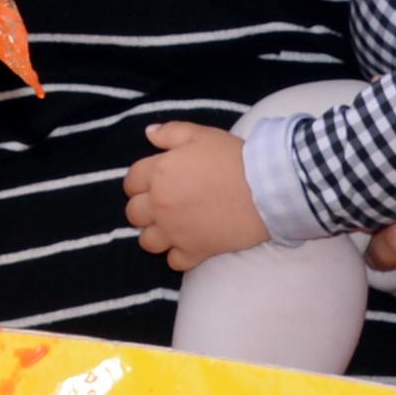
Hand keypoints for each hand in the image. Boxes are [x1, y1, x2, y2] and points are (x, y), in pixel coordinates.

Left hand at [124, 122, 266, 270]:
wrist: (265, 188)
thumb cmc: (233, 157)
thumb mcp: (200, 135)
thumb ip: (170, 132)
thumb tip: (149, 133)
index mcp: (159, 173)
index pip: (130, 182)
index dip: (138, 182)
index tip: (151, 183)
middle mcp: (161, 204)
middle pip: (133, 214)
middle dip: (143, 209)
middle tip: (161, 205)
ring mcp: (176, 231)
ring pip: (147, 241)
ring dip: (155, 235)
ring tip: (170, 227)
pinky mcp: (196, 251)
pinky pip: (174, 262)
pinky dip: (178, 255)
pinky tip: (188, 244)